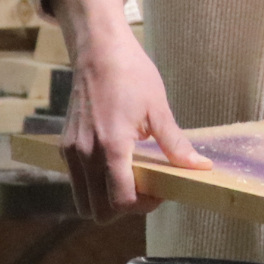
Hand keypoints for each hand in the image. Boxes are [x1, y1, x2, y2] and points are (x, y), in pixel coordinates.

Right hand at [47, 0, 209, 222]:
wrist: (98, 51)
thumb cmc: (131, 75)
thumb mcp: (159, 109)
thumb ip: (175, 144)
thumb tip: (199, 166)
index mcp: (111, 147)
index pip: (120, 201)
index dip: (143, 206)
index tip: (160, 192)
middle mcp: (85, 155)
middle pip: (97, 211)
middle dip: (123, 208)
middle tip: (146, 190)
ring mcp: (71, 152)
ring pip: (83, 200)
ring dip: (106, 199)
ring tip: (131, 178)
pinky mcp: (64, 147)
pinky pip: (77, 182)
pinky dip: (94, 186)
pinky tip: (116, 166)